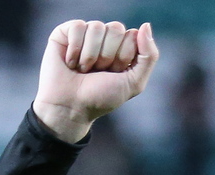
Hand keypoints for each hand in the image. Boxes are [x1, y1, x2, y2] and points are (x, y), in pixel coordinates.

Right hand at [33, 19, 158, 143]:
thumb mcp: (134, 82)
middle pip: (116, 28)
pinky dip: (74, 48)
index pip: (132, 35)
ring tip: (82, 70)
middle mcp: (104, 39)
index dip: (123, 56)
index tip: (113, 74)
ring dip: (90, 55)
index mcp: (122, 48)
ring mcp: (85, 35)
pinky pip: (78, 26)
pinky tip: (70, 63)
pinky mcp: (65, 34)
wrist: (70, 109)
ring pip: (97, 27)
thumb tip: (145, 25)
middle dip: (107, 55)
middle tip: (96, 72)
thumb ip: (149, 56)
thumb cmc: (100, 98)